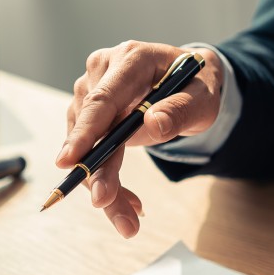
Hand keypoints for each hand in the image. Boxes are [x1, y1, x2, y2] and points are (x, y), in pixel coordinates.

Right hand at [58, 41, 224, 237]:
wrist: (188, 83)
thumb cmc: (196, 86)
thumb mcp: (203, 98)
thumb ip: (182, 108)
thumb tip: (154, 123)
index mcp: (131, 59)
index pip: (102, 99)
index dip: (85, 132)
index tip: (69, 162)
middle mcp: (103, 71)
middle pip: (90, 127)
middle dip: (95, 172)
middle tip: (105, 204)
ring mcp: (91, 90)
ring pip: (85, 145)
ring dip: (102, 182)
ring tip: (129, 215)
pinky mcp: (88, 112)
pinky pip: (89, 150)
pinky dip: (105, 178)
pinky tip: (127, 200)